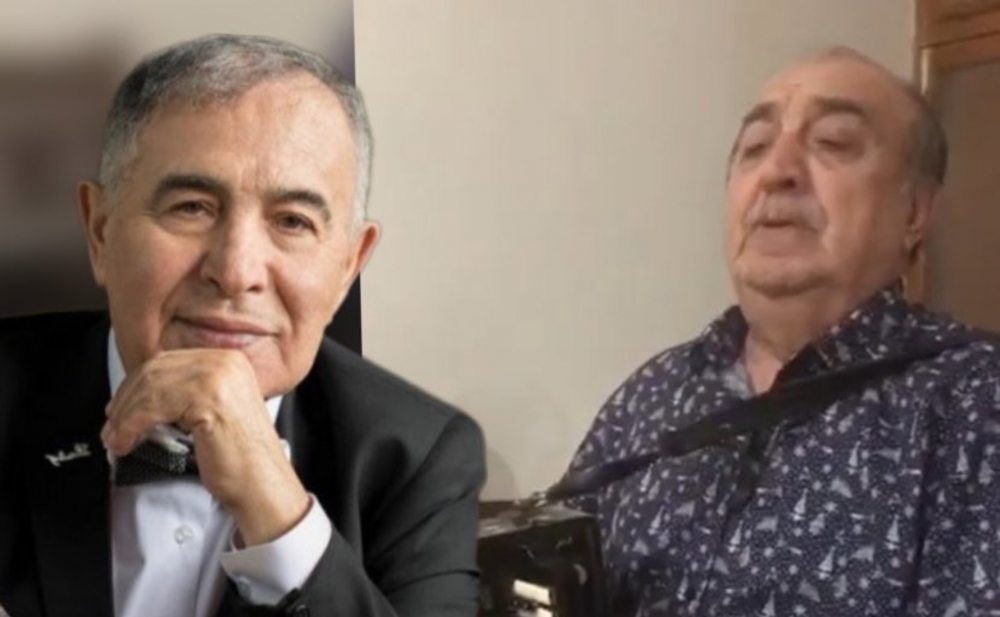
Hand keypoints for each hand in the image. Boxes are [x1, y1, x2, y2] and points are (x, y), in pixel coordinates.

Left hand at [101, 348, 309, 544]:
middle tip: (113, 427)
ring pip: (150, 387)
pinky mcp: (209, 398)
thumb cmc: (239, 458)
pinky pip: (153, 406)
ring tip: (116, 439)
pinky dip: (130, 426)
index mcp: (229, 360)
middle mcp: (227, 362)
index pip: (167, 360)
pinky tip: (126, 441)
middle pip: (155, 370)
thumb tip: (136, 394)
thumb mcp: (210, 412)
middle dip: (125, 401)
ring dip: (123, 416)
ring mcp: (220, 377)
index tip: (120, 409)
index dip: (136, 385)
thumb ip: (183, 393)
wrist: (262, 484)